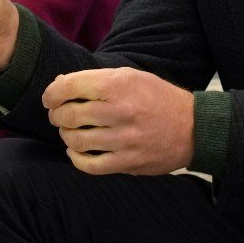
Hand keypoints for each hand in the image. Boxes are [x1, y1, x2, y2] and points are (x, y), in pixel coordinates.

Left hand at [43, 67, 193, 175]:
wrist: (194, 127)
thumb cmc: (157, 97)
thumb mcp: (130, 77)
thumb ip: (96, 79)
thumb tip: (60, 84)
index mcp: (118, 85)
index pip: (69, 87)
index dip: (51, 94)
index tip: (49, 99)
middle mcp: (119, 111)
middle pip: (69, 115)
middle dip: (56, 115)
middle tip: (58, 115)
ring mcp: (123, 140)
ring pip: (76, 141)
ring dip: (66, 135)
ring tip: (70, 131)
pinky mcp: (128, 162)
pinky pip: (90, 166)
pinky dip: (76, 159)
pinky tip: (76, 152)